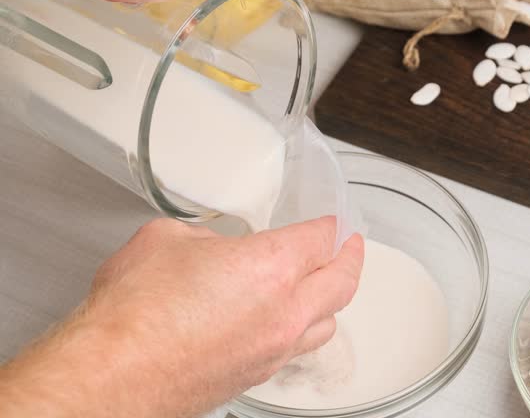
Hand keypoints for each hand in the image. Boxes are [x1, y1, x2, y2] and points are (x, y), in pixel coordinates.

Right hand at [0, 217, 363, 417]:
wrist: (112, 374)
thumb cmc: (134, 315)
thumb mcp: (167, 239)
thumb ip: (204, 237)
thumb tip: (209, 246)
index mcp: (271, 267)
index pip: (322, 237)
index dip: (330, 224)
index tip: (332, 221)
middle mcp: (285, 312)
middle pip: (343, 282)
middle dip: (350, 258)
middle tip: (349, 247)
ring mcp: (274, 350)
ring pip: (328, 323)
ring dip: (331, 299)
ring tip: (324, 285)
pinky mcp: (256, 376)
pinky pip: (298, 349)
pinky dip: (302, 330)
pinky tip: (286, 321)